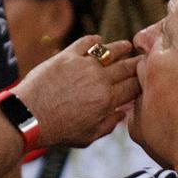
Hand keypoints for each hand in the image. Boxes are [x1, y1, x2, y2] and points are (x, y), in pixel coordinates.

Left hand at [13, 36, 139, 148]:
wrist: (30, 117)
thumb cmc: (58, 131)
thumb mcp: (89, 137)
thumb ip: (109, 125)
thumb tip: (122, 113)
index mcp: (107, 101)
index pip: (133, 87)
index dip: (143, 82)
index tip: (148, 78)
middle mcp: (99, 80)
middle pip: (126, 67)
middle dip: (138, 63)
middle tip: (145, 59)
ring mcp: (83, 65)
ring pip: (110, 51)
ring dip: (122, 48)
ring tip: (128, 46)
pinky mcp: (66, 56)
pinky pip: (86, 43)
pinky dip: (95, 40)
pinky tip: (99, 40)